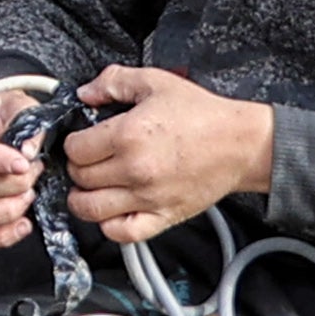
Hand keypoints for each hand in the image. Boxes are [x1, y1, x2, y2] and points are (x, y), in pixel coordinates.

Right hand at [0, 83, 49, 251]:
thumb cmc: (8, 115)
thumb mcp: (22, 106)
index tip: (25, 165)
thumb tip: (28, 153)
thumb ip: (29, 125)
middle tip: (36, 171)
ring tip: (29, 195)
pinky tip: (23, 224)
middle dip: (16, 185)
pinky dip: (1, 235)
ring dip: (9, 210)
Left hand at [56, 67, 279, 245]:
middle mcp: (134, 170)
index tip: (83, 140)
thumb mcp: (155, 81)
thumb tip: (84, 93)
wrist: (241, 144)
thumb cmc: (201, 114)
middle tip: (89, 160)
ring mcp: (148, 198)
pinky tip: (112, 209)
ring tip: (91, 186)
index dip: (73, 142)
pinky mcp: (163, 217)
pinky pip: (121, 234)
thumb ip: (114, 81)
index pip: (74, 149)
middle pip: (79, 178)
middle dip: (78, 167)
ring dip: (83, 198)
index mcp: (128, 135)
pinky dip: (109, 225)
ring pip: (90, 210)